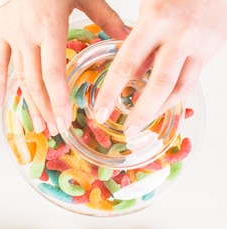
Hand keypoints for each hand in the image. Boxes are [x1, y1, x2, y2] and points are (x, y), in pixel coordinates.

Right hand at [0, 0, 128, 134]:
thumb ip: (106, 19)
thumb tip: (128, 38)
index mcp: (49, 28)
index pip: (53, 73)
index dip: (58, 100)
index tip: (65, 120)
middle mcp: (28, 36)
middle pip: (35, 82)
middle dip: (46, 109)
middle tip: (55, 130)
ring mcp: (12, 37)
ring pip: (19, 78)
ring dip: (29, 104)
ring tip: (38, 125)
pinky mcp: (2, 35)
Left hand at [93, 0, 226, 137]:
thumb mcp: (147, 9)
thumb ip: (138, 42)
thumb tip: (130, 76)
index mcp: (155, 21)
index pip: (126, 65)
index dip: (111, 93)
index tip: (100, 113)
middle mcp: (180, 34)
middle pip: (159, 84)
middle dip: (141, 113)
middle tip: (127, 131)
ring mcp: (200, 43)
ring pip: (180, 88)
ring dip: (160, 109)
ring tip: (143, 123)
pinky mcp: (214, 48)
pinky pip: (192, 79)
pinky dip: (175, 95)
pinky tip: (161, 103)